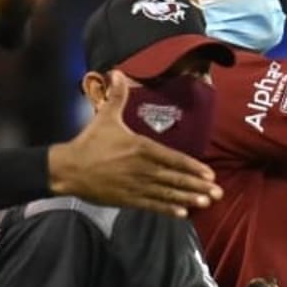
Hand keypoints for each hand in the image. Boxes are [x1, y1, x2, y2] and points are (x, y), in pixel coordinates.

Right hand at [48, 71, 222, 217]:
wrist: (68, 168)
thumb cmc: (90, 142)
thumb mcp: (106, 117)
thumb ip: (118, 96)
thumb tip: (118, 72)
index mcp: (141, 148)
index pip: (173, 159)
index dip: (192, 167)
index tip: (210, 174)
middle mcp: (142, 168)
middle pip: (175, 179)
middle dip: (198, 186)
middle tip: (218, 193)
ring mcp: (135, 186)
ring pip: (166, 194)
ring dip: (188, 199)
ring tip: (206, 203)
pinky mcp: (127, 199)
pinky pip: (151, 205)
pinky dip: (167, 210)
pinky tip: (183, 214)